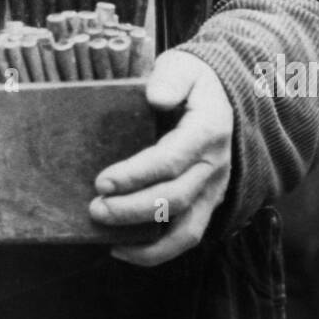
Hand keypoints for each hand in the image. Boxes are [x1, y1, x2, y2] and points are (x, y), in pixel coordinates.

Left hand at [89, 50, 233, 267]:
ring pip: (186, 229)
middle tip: (95, 208)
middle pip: (175, 198)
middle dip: (132, 209)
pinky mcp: (206, 205)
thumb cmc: (193, 82)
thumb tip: (155, 97)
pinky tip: (121, 249)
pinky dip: (156, 252)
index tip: (103, 182)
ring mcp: (213, 189)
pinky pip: (186, 238)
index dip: (136, 175)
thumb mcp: (183, 66)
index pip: (171, 160)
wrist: (223, 98)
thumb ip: (170, 78)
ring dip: (145, 239)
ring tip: (105, 235)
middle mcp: (214, 165)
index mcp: (208, 129)